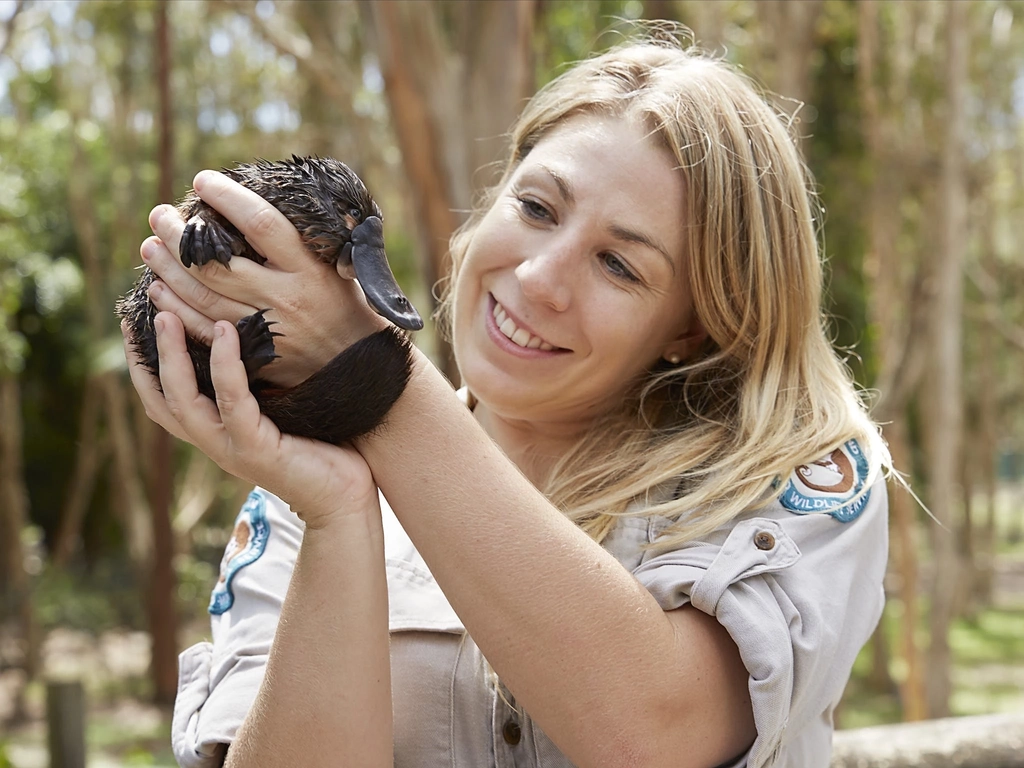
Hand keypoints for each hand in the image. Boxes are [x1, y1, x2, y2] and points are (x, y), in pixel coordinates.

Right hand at [131, 310, 378, 527]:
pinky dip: (225, 364)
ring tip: (168, 316)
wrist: (345, 497)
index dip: (143, 363)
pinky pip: (232, 400)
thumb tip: (249, 333)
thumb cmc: (321, 447)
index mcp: (216, 432)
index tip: (136, 321)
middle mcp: (215, 442)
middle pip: (162, 397)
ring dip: (172, 355)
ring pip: (184, 399)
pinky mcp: (255, 449)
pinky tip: (226, 331)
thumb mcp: (280, 408)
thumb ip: (258, 383)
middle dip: (146, 353)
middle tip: (145, 310)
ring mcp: (231, 448)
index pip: (164, 398)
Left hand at [142, 170, 387, 387]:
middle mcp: (285, 298)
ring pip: (203, 296)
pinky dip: (175, 310)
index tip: (203, 180)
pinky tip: (158, 291)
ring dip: (170, 271)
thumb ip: (307, 238)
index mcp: (309, 269)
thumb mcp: (341, 266)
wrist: (358, 367)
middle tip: (159, 215)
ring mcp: (267, 329)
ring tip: (151, 247)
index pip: (261, 224)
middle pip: (219, 263)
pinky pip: (203, 331)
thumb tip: (271, 196)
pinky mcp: (254, 355)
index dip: (228, 199)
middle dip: (181, 236)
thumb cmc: (346, 306)